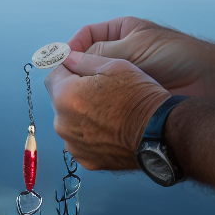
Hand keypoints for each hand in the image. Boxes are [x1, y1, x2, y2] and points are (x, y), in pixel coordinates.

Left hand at [45, 50, 171, 170]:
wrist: (161, 132)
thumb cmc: (139, 97)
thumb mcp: (115, 66)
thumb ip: (84, 60)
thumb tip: (66, 55)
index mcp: (66, 97)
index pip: (53, 75)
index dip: (67, 69)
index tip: (79, 68)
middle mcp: (63, 123)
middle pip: (60, 100)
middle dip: (73, 92)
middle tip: (99, 90)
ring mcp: (73, 145)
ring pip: (69, 122)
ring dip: (81, 114)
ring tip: (107, 110)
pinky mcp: (86, 159)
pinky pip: (81, 141)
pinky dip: (90, 134)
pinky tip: (110, 128)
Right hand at [69, 17, 213, 95]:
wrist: (208, 82)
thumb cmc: (177, 56)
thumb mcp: (135, 47)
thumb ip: (101, 51)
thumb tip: (68, 59)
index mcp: (121, 33)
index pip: (86, 36)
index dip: (72, 48)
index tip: (60, 62)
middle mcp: (121, 54)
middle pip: (87, 62)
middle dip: (77, 72)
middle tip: (65, 85)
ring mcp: (125, 77)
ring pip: (96, 84)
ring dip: (87, 91)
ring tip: (78, 99)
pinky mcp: (131, 98)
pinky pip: (108, 101)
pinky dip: (99, 106)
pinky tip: (94, 110)